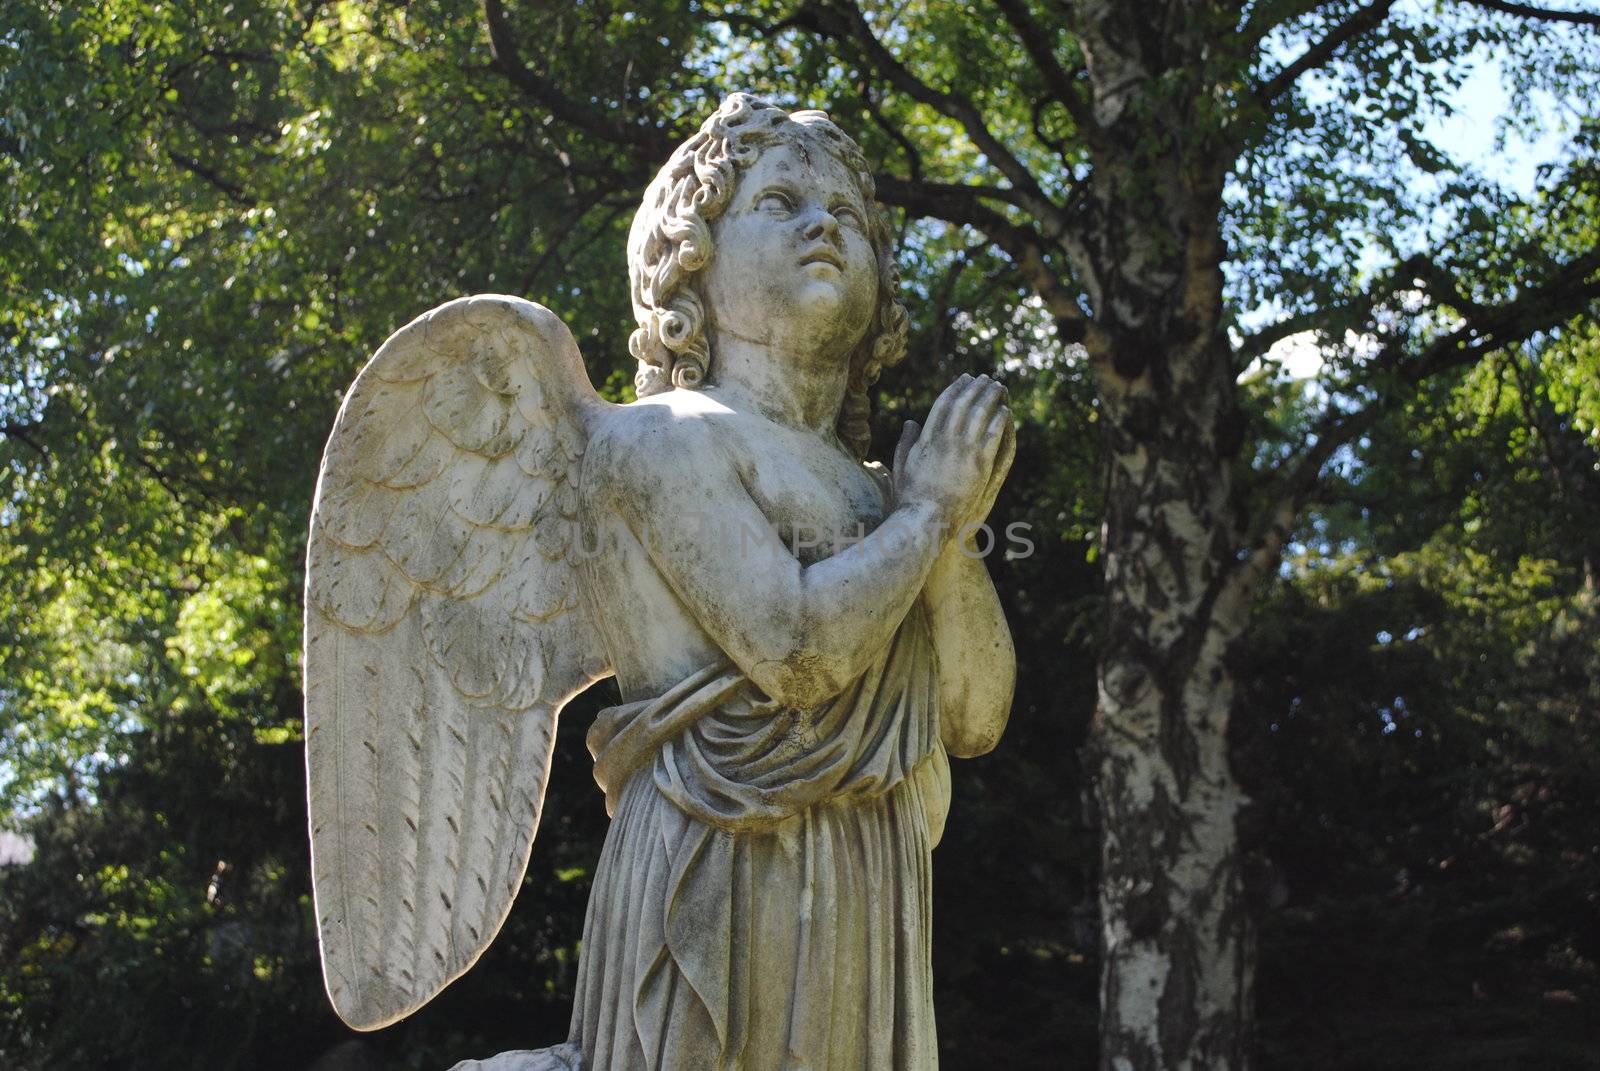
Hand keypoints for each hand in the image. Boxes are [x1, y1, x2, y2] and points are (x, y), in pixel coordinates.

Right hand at [890, 373, 1011, 528]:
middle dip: (975, 388)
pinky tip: (1006, 411)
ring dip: (990, 398)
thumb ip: (906, 443)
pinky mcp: (980, 465)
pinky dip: (999, 420)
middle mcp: (945, 441)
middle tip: (985, 378)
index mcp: (926, 440)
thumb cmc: (911, 499)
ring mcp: (963, 452)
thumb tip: (911, 422)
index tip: (964, 379)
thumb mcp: (901, 467)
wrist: (927, 521)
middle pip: (964, 405)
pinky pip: (993, 436)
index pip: (943, 405)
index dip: (955, 389)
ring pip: (980, 415)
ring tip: (999, 388)